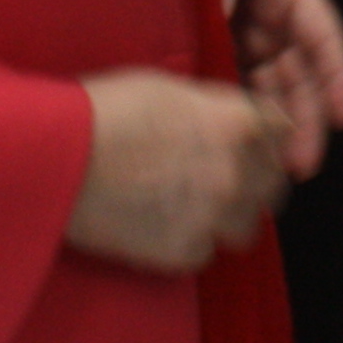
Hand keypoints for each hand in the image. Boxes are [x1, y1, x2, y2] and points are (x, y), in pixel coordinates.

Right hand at [66, 70, 291, 272]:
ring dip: (226, 218)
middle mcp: (235, 173)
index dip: (266, 138)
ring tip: (193, 208)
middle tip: (224, 179)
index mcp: (237, 124)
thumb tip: (225, 122)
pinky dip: (187, 243)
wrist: (59, 156)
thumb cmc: (106, 110)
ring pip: (244, 228)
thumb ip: (212, 109)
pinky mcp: (182, 252)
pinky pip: (203, 254)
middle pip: (273, 186)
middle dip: (254, 182)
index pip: (282, 133)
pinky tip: (160, 226)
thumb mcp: (171, 89)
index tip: (254, 145)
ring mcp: (212, 217)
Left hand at [225, 0, 342, 178]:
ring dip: (283, 126)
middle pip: (302, 72)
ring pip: (276, 87)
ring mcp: (253, 34)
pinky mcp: (226, 47)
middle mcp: (276, 16)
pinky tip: (247, 146)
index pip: (320, 32)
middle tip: (304, 163)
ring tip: (279, 168)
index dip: (336, 73)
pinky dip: (248, 114)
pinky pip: (242, 85)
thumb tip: (224, 22)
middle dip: (308, 119)